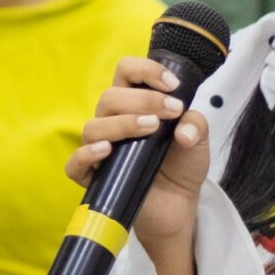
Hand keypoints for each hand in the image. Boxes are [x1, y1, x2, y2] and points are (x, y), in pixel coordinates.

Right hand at [67, 56, 212, 250]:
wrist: (179, 204)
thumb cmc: (181, 165)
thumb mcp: (198, 140)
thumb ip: (196, 125)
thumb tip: (183, 131)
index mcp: (133, 104)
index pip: (126, 72)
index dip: (146, 71)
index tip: (172, 85)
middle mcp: (112, 121)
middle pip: (109, 97)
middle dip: (142, 99)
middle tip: (171, 111)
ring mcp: (101, 148)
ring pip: (93, 126)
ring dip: (123, 123)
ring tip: (152, 129)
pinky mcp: (94, 177)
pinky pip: (75, 163)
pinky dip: (87, 154)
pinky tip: (107, 150)